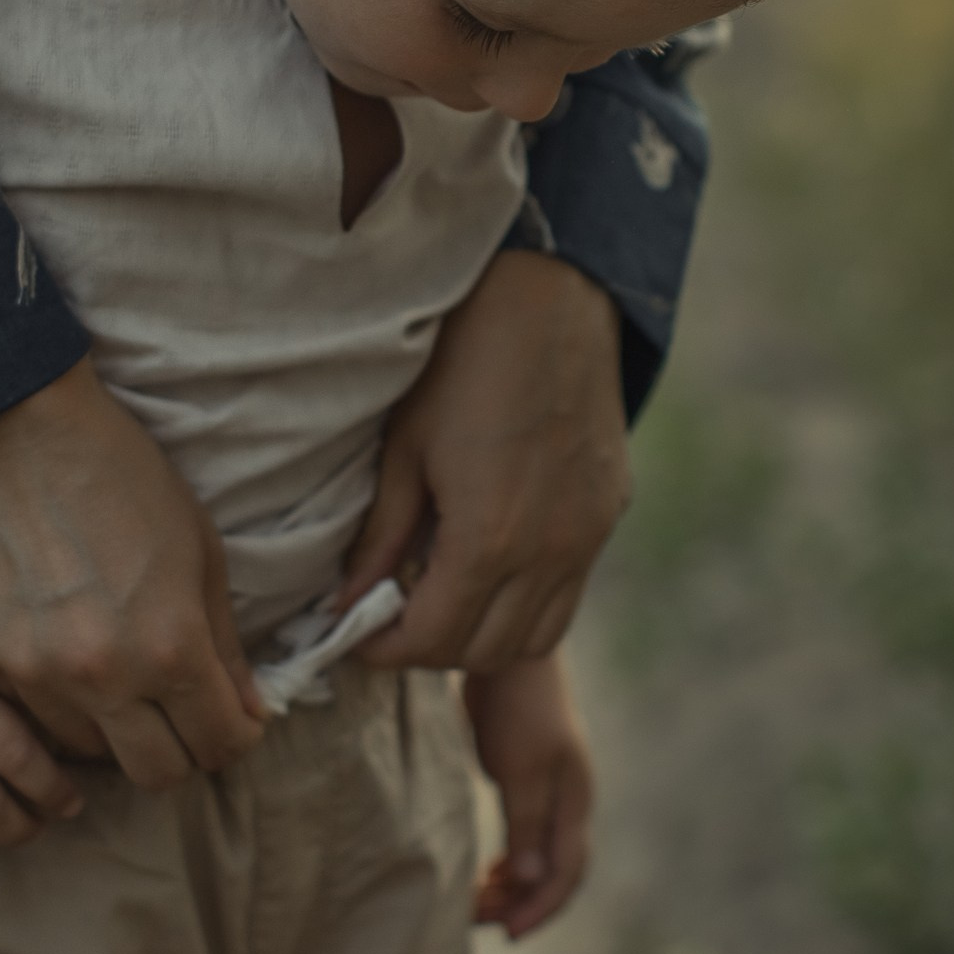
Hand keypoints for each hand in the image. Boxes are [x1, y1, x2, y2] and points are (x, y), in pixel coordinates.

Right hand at [0, 358, 264, 787]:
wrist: (20, 434)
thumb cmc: (126, 482)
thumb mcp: (202, 554)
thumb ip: (225, 647)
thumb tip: (248, 713)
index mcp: (170, 648)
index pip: (218, 746)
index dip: (235, 737)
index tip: (232, 720)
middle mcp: (102, 677)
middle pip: (155, 774)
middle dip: (182, 750)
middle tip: (183, 715)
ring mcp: (33, 675)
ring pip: (88, 753)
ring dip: (115, 727)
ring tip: (118, 674)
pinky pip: (30, 714)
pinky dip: (56, 698)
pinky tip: (63, 647)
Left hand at [345, 251, 629, 673]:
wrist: (552, 300)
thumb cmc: (464, 362)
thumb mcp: (404, 448)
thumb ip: (379, 538)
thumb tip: (345, 604)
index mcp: (489, 537)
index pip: (432, 639)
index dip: (384, 649)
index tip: (354, 632)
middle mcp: (549, 552)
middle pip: (483, 652)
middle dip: (428, 649)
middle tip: (389, 618)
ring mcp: (587, 538)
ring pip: (534, 638)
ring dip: (481, 637)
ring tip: (441, 599)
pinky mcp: (608, 516)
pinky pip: (567, 595)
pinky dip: (524, 606)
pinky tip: (489, 567)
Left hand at [466, 655, 593, 939]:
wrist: (508, 654)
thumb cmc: (517, 707)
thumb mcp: (521, 768)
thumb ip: (526, 823)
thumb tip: (531, 878)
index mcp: (575, 800)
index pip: (567, 872)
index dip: (540, 908)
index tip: (506, 933)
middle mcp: (569, 800)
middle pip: (555, 871)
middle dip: (522, 902)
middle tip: (479, 920)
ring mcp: (551, 788)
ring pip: (538, 856)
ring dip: (511, 884)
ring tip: (476, 901)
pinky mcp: (528, 777)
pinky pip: (525, 836)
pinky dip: (507, 861)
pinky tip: (485, 871)